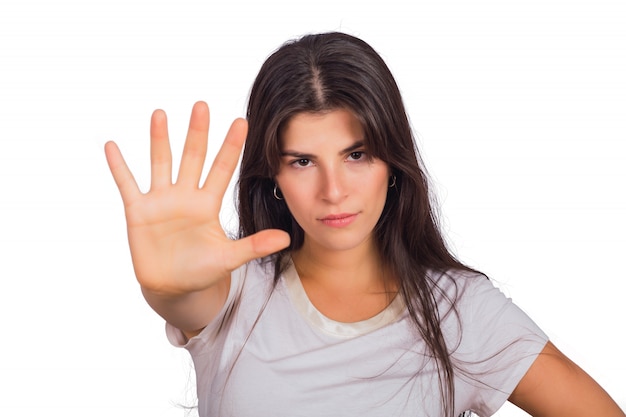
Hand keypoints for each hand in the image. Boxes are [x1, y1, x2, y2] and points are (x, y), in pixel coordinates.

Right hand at [105, 101, 289, 295]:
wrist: (174, 287)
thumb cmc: (202, 270)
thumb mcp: (229, 258)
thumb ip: (254, 246)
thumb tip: (286, 240)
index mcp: (208, 203)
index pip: (222, 169)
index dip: (231, 146)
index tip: (242, 122)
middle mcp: (185, 196)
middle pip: (192, 158)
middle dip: (197, 133)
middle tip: (202, 106)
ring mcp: (161, 201)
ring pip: (161, 163)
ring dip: (159, 140)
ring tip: (160, 114)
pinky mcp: (138, 212)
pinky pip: (127, 185)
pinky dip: (119, 167)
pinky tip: (112, 146)